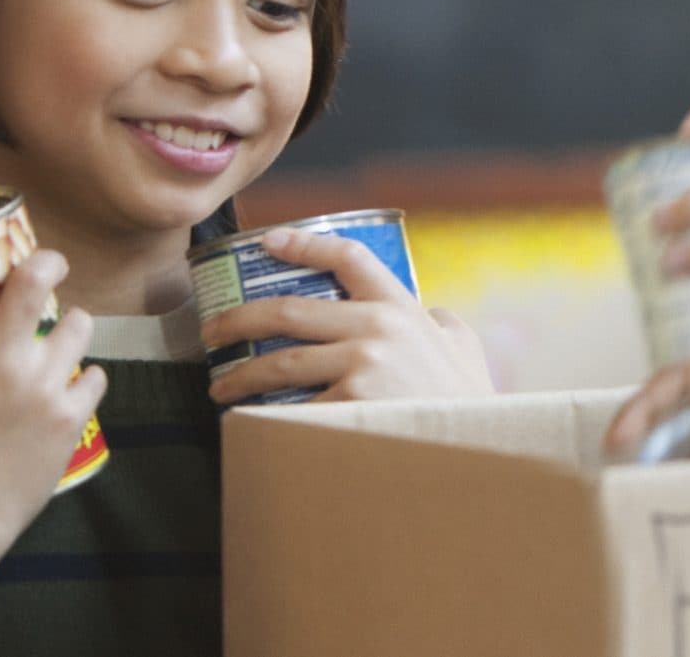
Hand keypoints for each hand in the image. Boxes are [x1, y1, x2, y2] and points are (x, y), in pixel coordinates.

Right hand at [0, 186, 103, 578]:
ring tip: (52, 354)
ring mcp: (37, 388)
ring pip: (77, 324)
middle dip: (49, 263)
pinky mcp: (70, 416)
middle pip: (33, 284)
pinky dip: (83, 381)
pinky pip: (94, 374)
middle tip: (51, 267)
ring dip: (70, 329)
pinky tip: (63, 399)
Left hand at [203, 227, 492, 403]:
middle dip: (239, 320)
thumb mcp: (464, 348)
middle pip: (288, 310)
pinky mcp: (348, 407)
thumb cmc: (467, 402)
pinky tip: (250, 425)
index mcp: (401, 309)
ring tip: (222, 386)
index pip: (348, 257)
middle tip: (214, 332)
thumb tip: (430, 313)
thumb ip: (442, 325)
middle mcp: (378, 329)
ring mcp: (362, 368)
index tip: (268, 241)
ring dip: (240, 375)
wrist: (476, 448)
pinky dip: (265, 418)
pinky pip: (292, 410)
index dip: (303, 244)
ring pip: (279, 363)